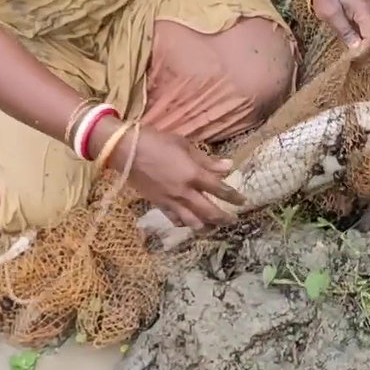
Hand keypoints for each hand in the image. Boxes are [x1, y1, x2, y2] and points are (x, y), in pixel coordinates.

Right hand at [99, 122, 244, 229]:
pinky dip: (184, 223)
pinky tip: (188, 223)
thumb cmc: (156, 141)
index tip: (243, 201)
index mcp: (193, 174)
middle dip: (224, 218)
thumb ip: (207, 160)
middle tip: (233, 221)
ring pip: (193, 222)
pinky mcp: (158, 204)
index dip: (234, 196)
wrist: (126, 151)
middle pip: (210, 211)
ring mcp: (170, 201)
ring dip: (206, 226)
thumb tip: (228, 167)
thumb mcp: (184, 145)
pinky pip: (174, 219)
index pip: (220, 189)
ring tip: (213, 227)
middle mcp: (185, 192)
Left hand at [310, 0, 369, 62]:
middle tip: (352, 60)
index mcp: (367, 11)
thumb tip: (356, 50)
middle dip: (369, 56)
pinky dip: (369, 44)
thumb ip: (344, 31)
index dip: (363, 54)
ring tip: (353, 55)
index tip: (349, 59)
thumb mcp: (330, 12)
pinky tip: (356, 47)